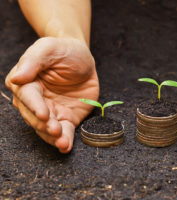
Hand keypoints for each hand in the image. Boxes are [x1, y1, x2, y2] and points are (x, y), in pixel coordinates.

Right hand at [5, 37, 98, 152]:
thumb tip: (17, 78)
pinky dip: (64, 140)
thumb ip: (34, 61)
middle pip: (35, 116)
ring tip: (62, 142)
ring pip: (47, 128)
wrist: (83, 60)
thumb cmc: (64, 50)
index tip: (44, 114)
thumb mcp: (49, 48)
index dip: (35, 106)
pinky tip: (66, 147)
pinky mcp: (66, 118)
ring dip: (53, 137)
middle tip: (55, 130)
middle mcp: (35, 100)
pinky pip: (64, 131)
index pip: (28, 97)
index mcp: (26, 82)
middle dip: (44, 125)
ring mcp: (51, 111)